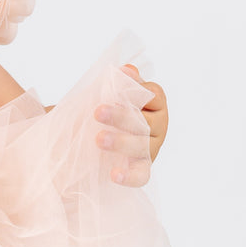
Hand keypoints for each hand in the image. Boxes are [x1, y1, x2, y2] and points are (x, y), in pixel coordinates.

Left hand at [94, 64, 167, 186]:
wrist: (88, 148)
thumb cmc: (102, 116)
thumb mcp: (106, 97)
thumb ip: (116, 84)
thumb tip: (127, 70)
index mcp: (154, 104)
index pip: (152, 95)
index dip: (136, 91)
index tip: (116, 89)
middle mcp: (158, 126)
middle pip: (145, 120)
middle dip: (122, 116)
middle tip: (97, 112)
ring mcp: (151, 150)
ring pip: (142, 146)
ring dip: (121, 142)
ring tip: (99, 139)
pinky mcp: (141, 170)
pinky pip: (140, 176)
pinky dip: (129, 176)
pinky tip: (114, 174)